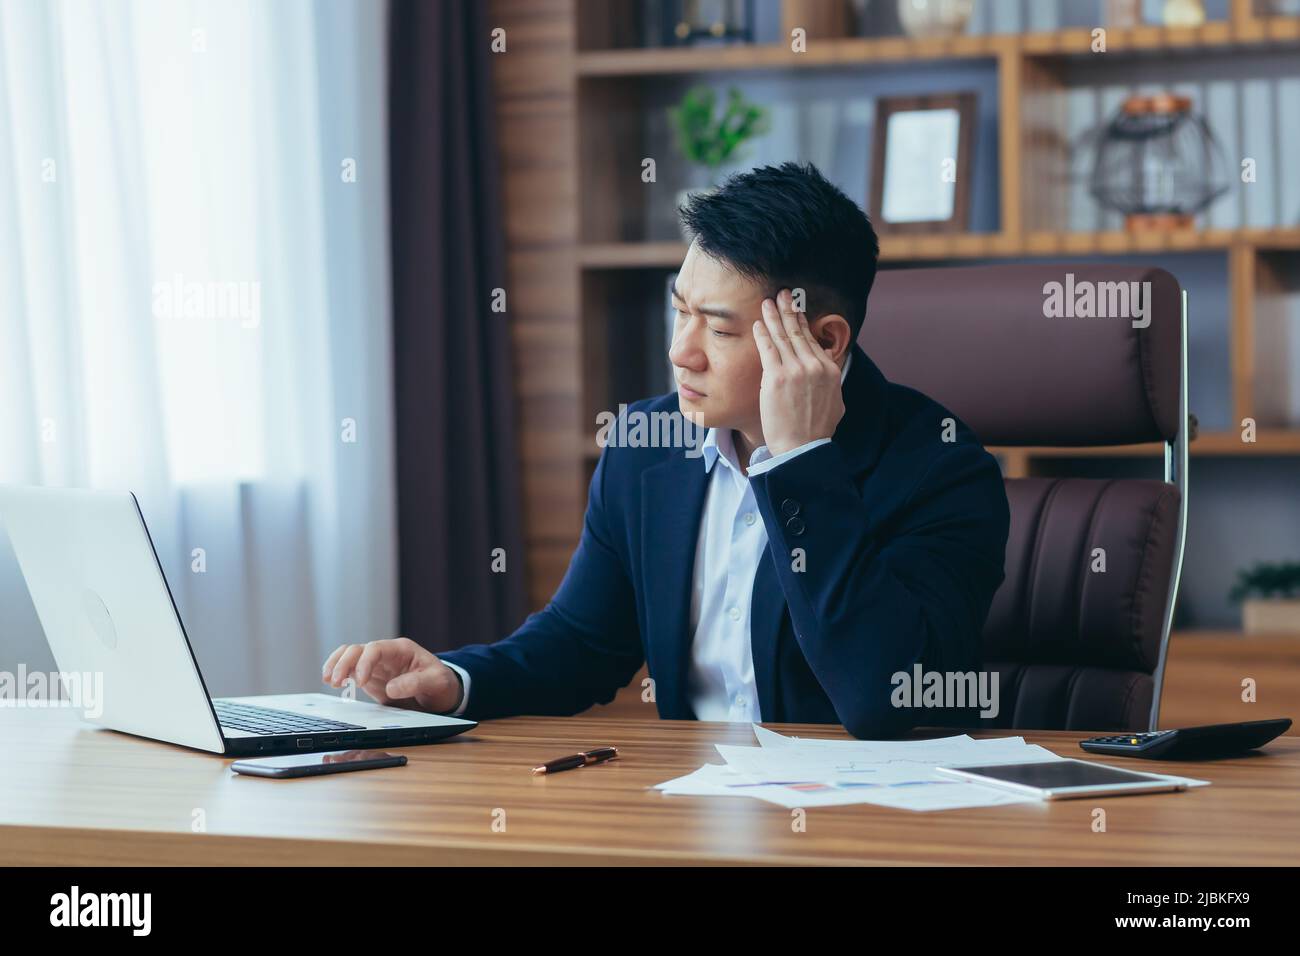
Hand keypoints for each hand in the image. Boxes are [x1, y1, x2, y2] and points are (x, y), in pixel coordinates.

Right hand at [321, 637, 461, 712]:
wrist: (440, 693)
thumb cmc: (440, 683)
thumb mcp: (436, 682)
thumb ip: (416, 683)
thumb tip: (392, 688)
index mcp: (401, 649)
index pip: (375, 648)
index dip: (364, 662)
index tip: (360, 682)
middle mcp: (386, 654)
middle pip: (357, 650)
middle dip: (343, 663)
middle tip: (335, 682)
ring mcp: (376, 665)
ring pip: (349, 656)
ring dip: (336, 665)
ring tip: (328, 680)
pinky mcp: (370, 677)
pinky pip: (349, 670)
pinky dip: (339, 674)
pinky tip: (332, 683)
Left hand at [752, 289, 845, 456]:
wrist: (803, 448)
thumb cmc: (817, 431)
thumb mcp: (836, 403)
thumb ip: (832, 384)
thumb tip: (831, 374)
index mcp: (830, 370)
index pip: (813, 340)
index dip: (802, 323)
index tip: (796, 311)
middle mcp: (815, 365)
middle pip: (798, 332)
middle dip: (789, 310)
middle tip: (782, 294)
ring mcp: (796, 370)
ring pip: (783, 336)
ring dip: (774, 316)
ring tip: (768, 301)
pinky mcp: (777, 377)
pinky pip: (768, 349)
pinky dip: (763, 334)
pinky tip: (758, 323)